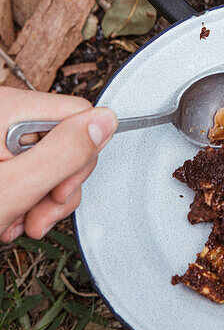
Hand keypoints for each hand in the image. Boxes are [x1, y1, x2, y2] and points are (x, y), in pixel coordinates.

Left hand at [0, 88, 116, 242]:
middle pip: (68, 141)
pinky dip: (26, 199)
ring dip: (42, 201)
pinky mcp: (1, 156)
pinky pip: (31, 170)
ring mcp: (1, 137)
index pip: (79, 114)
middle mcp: (6, 116)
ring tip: (18, 221)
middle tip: (37, 215)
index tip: (58, 189)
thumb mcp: (15, 186)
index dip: (80, 157)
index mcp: (8, 108)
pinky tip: (9, 215)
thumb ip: (64, 153)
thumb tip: (106, 122)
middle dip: (59, 188)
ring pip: (52, 162)